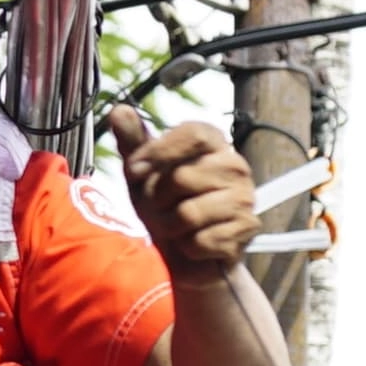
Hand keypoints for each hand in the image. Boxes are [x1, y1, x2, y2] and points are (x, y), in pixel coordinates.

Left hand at [102, 106, 255, 286]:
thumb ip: (133, 143)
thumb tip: (118, 110)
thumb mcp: (143, 174)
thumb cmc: (165, 207)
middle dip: (158, 200)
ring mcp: (245, 198)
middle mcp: (235, 166)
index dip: (159, 152)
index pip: (193, 134)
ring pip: (189, 213)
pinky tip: (194, 243)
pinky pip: (201, 240)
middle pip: (183, 177)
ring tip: (176, 227)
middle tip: (161, 208)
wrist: (186, 255)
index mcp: (213, 144)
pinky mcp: (247, 229)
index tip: (134, 171)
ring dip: (170, 227)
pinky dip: (188, 247)